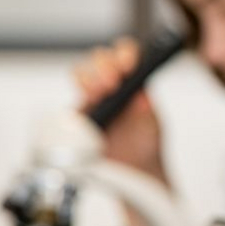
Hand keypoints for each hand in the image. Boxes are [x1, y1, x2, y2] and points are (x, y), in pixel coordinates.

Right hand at [73, 38, 166, 184]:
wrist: (134, 170)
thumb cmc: (147, 146)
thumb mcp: (153, 124)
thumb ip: (146, 109)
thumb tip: (141, 94)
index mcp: (134, 83)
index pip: (128, 55)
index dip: (126, 54)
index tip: (129, 66)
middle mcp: (113, 86)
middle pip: (102, 57)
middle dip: (106, 64)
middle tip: (113, 82)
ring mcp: (94, 97)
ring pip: (83, 70)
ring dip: (90, 75)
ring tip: (100, 92)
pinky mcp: (79, 112)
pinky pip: (71, 95)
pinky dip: (77, 91)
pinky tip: (89, 100)